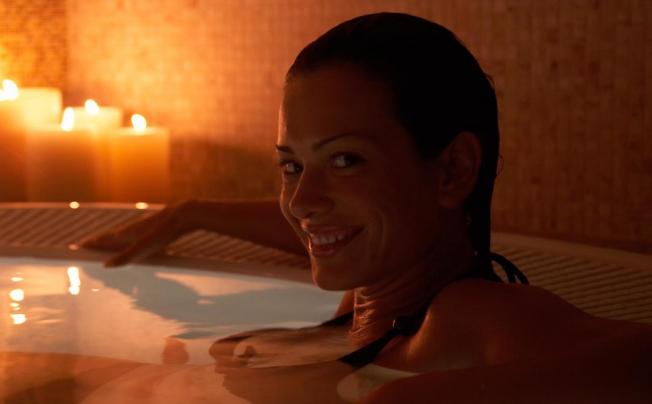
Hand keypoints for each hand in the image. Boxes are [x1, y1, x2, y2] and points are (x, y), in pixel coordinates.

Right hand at [79, 200, 197, 266]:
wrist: (184, 215)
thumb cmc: (164, 232)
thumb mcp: (145, 248)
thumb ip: (126, 257)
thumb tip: (105, 266)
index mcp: (127, 233)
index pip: (104, 239)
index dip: (90, 243)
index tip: (75, 246)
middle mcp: (132, 228)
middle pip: (111, 235)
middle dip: (98, 241)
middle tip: (86, 245)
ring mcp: (143, 226)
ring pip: (123, 233)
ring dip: (112, 239)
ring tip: (106, 243)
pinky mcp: (154, 226)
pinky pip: (135, 233)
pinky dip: (127, 238)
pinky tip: (134, 239)